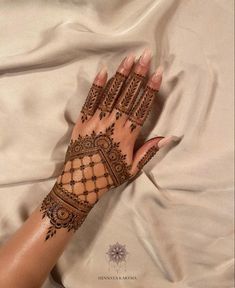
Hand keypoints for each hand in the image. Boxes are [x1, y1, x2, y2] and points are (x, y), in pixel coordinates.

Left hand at [40, 49, 170, 239]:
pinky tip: (103, 71)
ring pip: (111, 94)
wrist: (81, 182)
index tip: (158, 73)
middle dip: (138, 74)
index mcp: (128, 135)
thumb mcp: (133, 168)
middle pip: (129, 95)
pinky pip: (90, 100)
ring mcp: (97, 120)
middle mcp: (113, 124)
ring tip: (129, 58)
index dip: (151, 89)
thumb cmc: (109, 176)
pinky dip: (97, 85)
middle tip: (145, 55)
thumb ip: (149, 150)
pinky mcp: (82, 121)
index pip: (142, 107)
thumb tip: (168, 137)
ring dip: (121, 75)